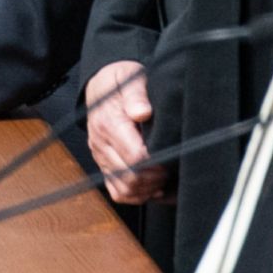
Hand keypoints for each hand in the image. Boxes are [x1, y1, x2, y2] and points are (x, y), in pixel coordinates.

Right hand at [85, 61, 168, 203]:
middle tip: (171, 167)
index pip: (135, 156)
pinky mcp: (104, 165)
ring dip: (147, 189)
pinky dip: (137, 195)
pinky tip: (153, 186)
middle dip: (155, 178)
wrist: (101, 85)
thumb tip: (142, 112)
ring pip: (124, 190)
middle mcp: (101, 143)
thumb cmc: (121, 81)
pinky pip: (117, 192)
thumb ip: (136, 94)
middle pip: (130, 177)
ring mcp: (101, 157)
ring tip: (164, 176)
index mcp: (108, 123)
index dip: (157, 161)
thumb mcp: (130, 78)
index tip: (171, 154)